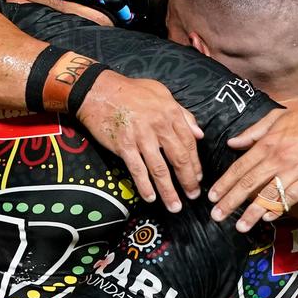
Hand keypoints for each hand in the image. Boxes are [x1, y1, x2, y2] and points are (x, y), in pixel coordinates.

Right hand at [77, 70, 203, 210]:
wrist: (99, 91)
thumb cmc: (131, 91)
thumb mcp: (162, 94)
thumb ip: (182, 114)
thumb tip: (199, 134)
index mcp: (170, 113)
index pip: (189, 143)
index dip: (195, 163)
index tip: (198, 177)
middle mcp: (158, 126)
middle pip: (179, 158)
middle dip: (188, 181)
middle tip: (192, 195)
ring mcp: (141, 137)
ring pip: (160, 169)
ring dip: (168, 191)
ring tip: (175, 206)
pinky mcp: (124, 145)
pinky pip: (137, 169)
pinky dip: (144, 186)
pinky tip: (150, 197)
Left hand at [208, 103, 297, 230]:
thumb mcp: (277, 118)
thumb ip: (253, 132)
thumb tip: (232, 143)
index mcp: (267, 143)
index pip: (240, 167)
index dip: (224, 183)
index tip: (212, 196)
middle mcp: (277, 158)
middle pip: (249, 183)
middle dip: (230, 201)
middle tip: (216, 215)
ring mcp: (295, 171)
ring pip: (268, 194)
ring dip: (252, 212)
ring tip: (239, 226)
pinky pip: (291, 198)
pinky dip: (278, 208)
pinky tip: (267, 218)